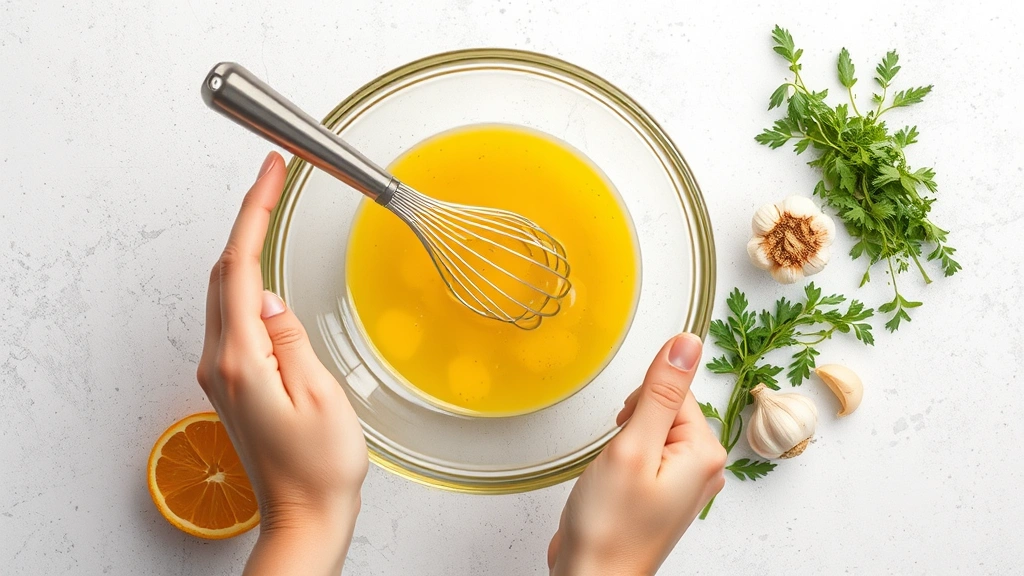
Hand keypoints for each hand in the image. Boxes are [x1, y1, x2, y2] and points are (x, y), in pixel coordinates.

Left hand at [197, 152, 367, 575]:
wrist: (304, 516)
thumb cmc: (319, 467)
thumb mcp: (319, 396)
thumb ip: (290, 340)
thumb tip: (270, 297)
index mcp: (241, 359)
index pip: (240, 267)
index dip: (253, 212)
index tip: (270, 173)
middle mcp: (220, 362)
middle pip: (224, 272)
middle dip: (246, 218)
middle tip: (274, 177)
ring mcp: (221, 372)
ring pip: (224, 291)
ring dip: (244, 246)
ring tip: (270, 209)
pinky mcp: (230, 381)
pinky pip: (231, 315)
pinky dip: (245, 278)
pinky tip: (263, 268)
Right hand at [547, 333, 725, 575]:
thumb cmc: (610, 527)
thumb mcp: (632, 445)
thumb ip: (661, 392)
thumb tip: (686, 343)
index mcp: (704, 452)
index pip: (675, 392)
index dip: (638, 407)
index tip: (624, 435)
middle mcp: (702, 468)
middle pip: (665, 410)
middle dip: (631, 426)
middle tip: (617, 462)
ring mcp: (684, 484)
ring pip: (651, 432)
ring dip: (625, 445)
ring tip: (614, 478)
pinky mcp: (664, 494)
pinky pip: (645, 456)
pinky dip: (624, 462)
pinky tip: (614, 486)